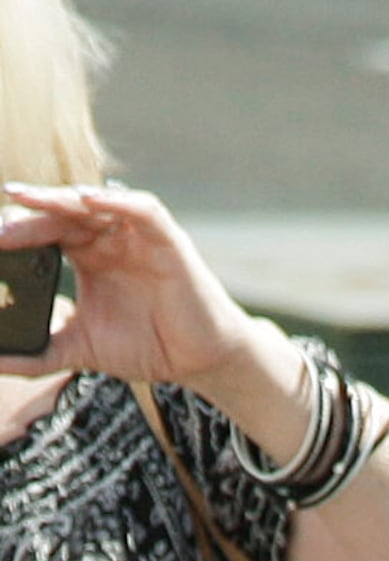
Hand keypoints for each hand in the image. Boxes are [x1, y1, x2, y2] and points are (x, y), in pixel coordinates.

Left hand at [0, 180, 300, 433]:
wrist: (199, 362)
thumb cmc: (147, 347)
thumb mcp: (81, 349)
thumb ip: (40, 352)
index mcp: (85, 254)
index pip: (42, 232)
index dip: (15, 234)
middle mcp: (107, 237)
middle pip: (59, 213)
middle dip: (27, 216)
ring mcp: (135, 234)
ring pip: (91, 202)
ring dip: (57, 198)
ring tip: (26, 199)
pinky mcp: (166, 238)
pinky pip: (140, 208)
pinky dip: (115, 199)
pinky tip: (87, 199)